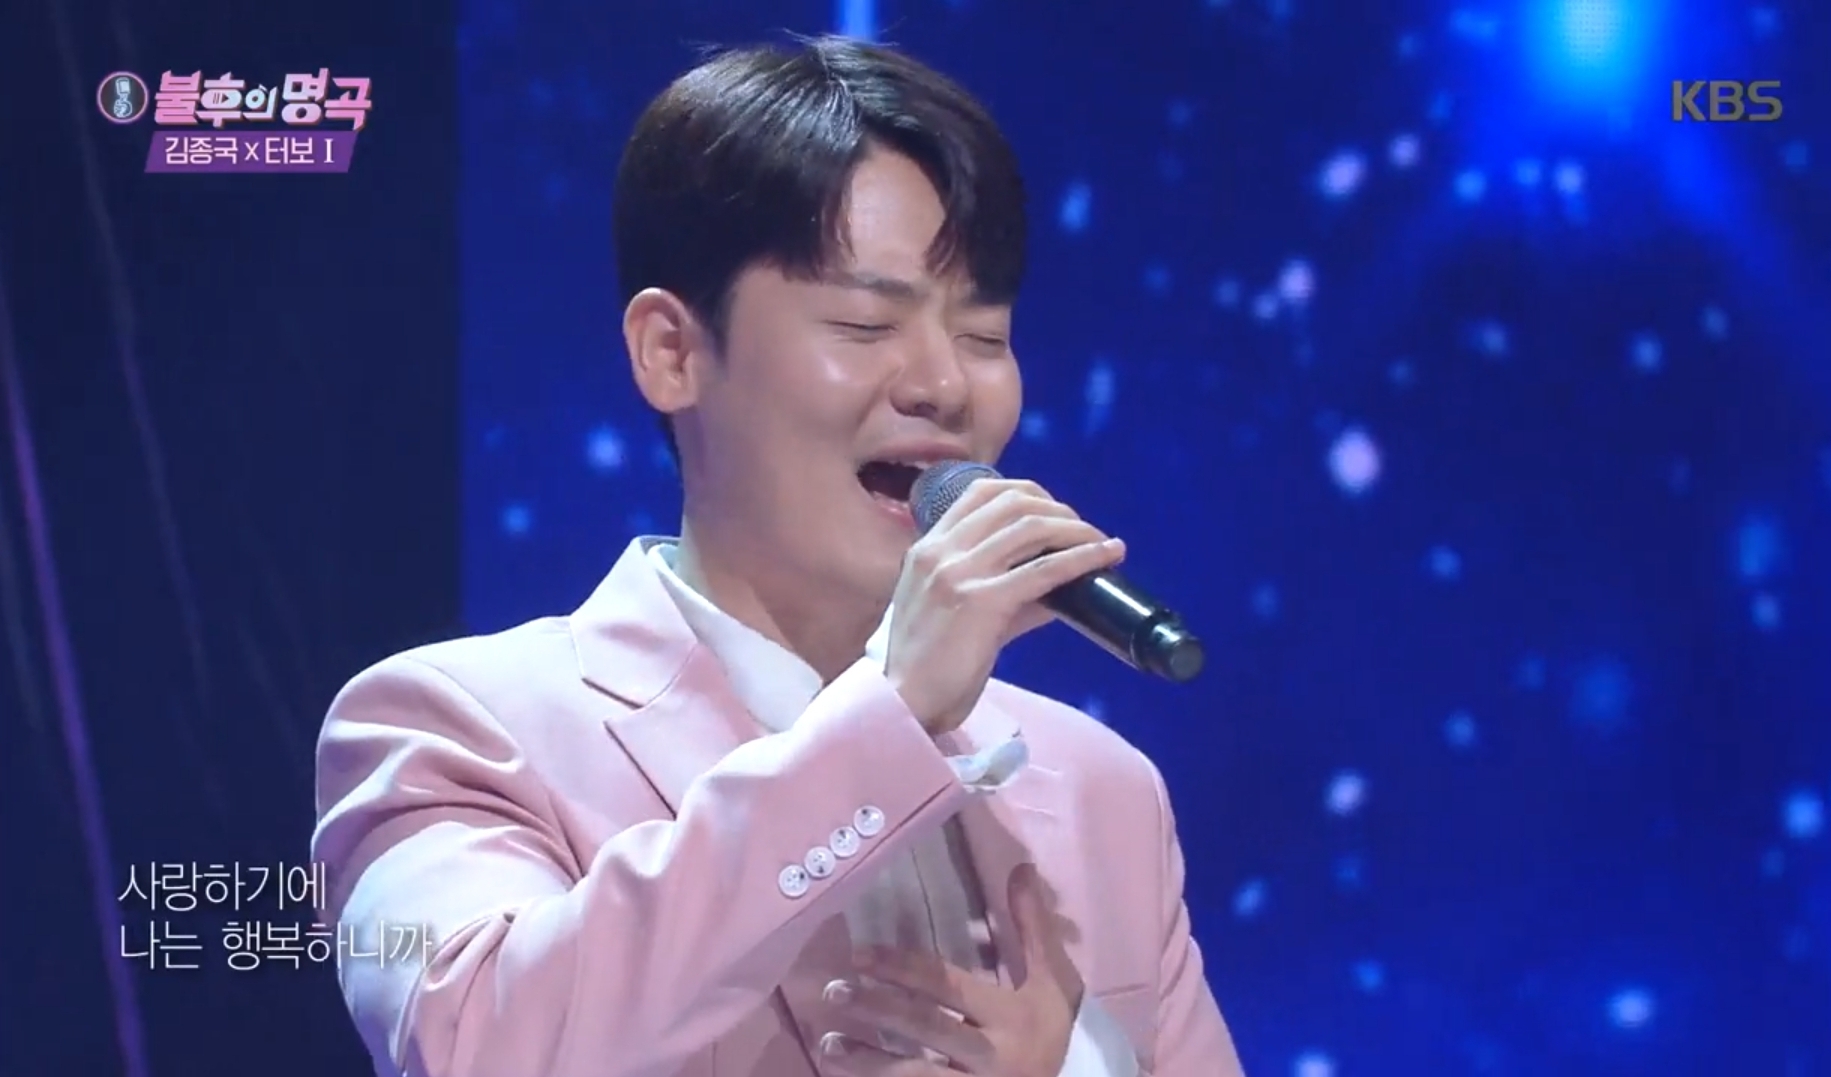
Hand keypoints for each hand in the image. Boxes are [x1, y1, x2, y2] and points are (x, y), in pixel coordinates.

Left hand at [816, 864, 1082, 1076]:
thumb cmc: (1051, 1032)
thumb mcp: (1052, 982)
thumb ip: (1032, 928)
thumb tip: (1021, 867)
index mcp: (1011, 1016)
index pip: (950, 987)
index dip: (903, 969)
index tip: (861, 954)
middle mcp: (991, 1055)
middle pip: (926, 1027)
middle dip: (878, 1008)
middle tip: (833, 990)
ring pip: (914, 1075)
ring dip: (868, 1061)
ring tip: (828, 1044)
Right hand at [886, 478, 1123, 734]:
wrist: (905, 703)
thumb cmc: (929, 665)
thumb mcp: (955, 611)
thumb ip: (1000, 592)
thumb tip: (1057, 587)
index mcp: (927, 548)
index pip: (981, 492)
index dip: (1027, 492)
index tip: (1054, 510)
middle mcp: (941, 551)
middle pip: (1013, 503)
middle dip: (1058, 510)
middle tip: (1085, 530)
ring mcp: (960, 573)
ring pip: (1032, 527)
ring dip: (1077, 529)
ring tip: (1102, 542)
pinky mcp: (983, 602)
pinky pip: (1044, 570)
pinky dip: (1082, 558)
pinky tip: (1106, 555)